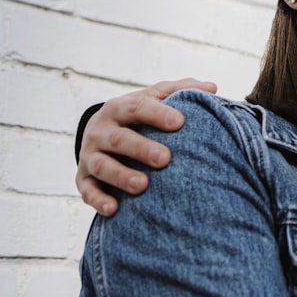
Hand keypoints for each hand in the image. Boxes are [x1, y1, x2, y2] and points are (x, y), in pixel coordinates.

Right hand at [75, 78, 217, 215]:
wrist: (97, 134)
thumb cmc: (136, 117)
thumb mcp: (154, 99)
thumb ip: (181, 91)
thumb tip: (212, 88)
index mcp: (119, 108)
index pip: (137, 108)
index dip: (157, 114)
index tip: (179, 122)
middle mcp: (101, 131)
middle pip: (118, 139)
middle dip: (140, 149)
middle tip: (165, 158)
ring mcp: (90, 156)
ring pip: (102, 166)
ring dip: (121, 176)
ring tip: (143, 185)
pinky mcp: (84, 179)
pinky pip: (87, 191)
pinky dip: (98, 200)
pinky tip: (114, 209)